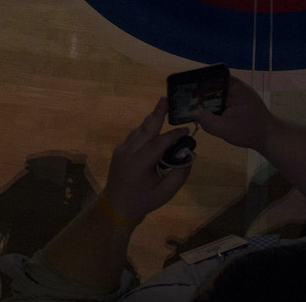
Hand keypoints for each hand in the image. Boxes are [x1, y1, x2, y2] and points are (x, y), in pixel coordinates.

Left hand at [101, 99, 192, 222]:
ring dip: (152, 120)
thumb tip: (189, 155)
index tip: (186, 130)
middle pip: (146, 128)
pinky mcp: (120, 150)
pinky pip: (135, 135)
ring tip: (163, 107)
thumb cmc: (143, 201)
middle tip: (166, 98)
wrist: (117, 206)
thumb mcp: (166, 193)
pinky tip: (154, 128)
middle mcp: (129, 152)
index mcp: (140, 164)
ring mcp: (122, 150)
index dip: (174, 135)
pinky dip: (145, 129)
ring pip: (139, 129)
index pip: (160, 143)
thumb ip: (180, 174)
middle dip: (157, 112)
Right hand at [192, 75, 272, 152]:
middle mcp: (235, 87)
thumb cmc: (250, 132)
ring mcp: (235, 94)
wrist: (268, 137)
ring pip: (215, 92)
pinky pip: (219, 99)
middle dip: (199, 90)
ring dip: (204, 98)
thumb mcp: (227, 130)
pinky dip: (211, 104)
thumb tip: (193, 112)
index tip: (187, 87)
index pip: (215, 76)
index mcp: (236, 88)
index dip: (200, 80)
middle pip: (213, 83)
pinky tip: (201, 111)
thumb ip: (209, 122)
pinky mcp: (234, 101)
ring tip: (188, 104)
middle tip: (183, 98)